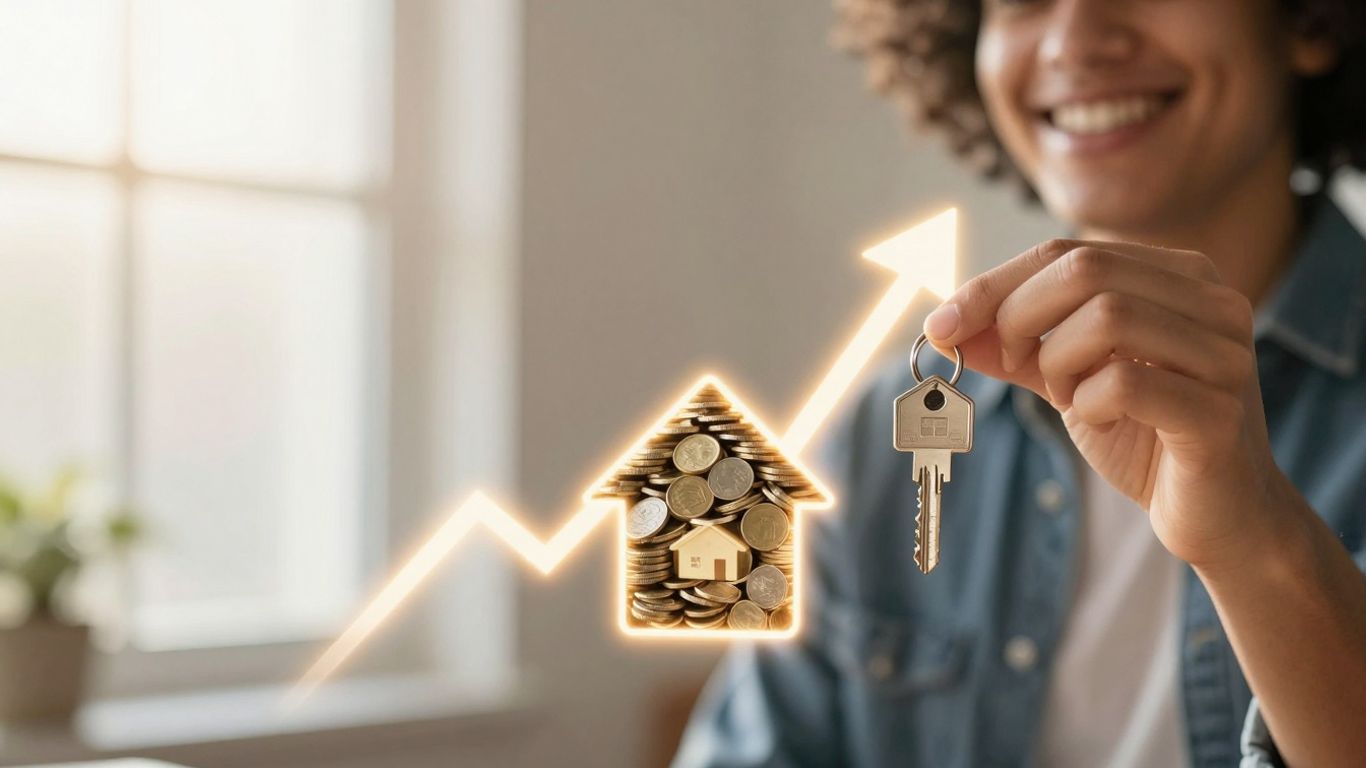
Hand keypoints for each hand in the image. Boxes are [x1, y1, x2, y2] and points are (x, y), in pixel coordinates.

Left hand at [924, 239, 1297, 569]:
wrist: (1218, 514)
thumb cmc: (1144, 435)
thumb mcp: (1068, 378)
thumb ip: (1013, 347)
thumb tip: (943, 326)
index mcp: (1178, 276)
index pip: (1067, 251)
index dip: (993, 285)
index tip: (941, 325)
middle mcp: (1213, 300)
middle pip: (1085, 268)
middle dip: (1019, 316)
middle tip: (1011, 364)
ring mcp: (1224, 353)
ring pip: (1106, 317)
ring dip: (1058, 363)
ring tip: (1070, 396)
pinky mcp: (1217, 412)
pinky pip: (1123, 383)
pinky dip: (1088, 402)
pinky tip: (1101, 421)